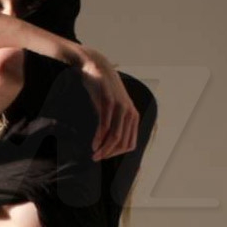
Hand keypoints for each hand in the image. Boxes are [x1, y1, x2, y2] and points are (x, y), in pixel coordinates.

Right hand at [72, 46, 139, 160]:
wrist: (97, 67)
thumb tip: (106, 142)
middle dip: (109, 154)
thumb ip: (112, 124)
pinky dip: (99, 138)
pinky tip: (93, 144)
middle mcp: (130, 113)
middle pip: (123, 143)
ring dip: (104, 149)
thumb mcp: (110, 109)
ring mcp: (121, 108)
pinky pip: (106, 126)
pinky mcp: (109, 102)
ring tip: (94, 155)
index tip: (104, 156)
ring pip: (116, 137)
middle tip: (96, 159)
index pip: (130, 144)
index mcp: (133, 117)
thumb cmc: (102, 90)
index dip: (117, 154)